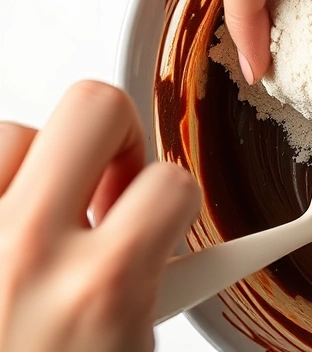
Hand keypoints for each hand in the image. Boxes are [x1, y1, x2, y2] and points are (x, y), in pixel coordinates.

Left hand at [0, 82, 199, 351]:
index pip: (170, 184)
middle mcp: (26, 249)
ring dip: (30, 171)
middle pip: (94, 108)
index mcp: (99, 287)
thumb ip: (144, 285)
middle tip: (103, 188)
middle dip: (114, 141)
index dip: (171, 203)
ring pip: (12, 133)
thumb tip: (157, 239)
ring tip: (29, 226)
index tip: (157, 216)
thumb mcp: (122, 349)